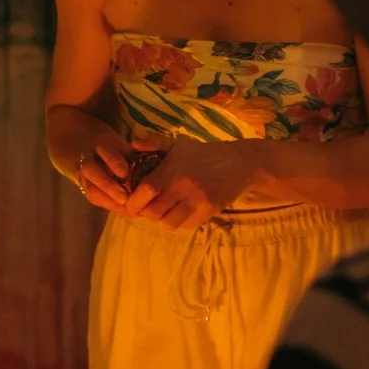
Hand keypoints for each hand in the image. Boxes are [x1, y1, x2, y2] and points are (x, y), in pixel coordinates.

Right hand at [72, 125, 145, 212]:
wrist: (98, 152)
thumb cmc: (122, 150)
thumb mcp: (129, 146)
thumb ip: (139, 154)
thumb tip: (153, 172)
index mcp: (102, 143)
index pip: (105, 150)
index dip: (114, 161)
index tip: (125, 173)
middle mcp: (89, 157)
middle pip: (91, 169)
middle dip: (107, 185)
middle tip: (124, 198)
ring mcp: (84, 174)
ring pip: (90, 188)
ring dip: (108, 200)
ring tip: (126, 209)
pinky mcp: (86, 188)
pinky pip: (94, 198)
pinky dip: (110, 206)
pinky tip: (125, 211)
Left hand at [124, 140, 256, 230]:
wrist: (239, 163)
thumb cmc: (204, 152)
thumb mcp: (178, 143)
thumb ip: (154, 142)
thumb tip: (133, 144)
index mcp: (172, 169)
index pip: (146, 191)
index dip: (133, 203)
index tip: (129, 207)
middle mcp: (183, 187)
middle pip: (154, 212)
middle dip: (147, 212)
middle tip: (149, 206)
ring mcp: (197, 201)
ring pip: (169, 222)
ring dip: (164, 218)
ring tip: (166, 210)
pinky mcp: (209, 211)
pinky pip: (186, 225)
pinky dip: (180, 221)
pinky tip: (182, 211)